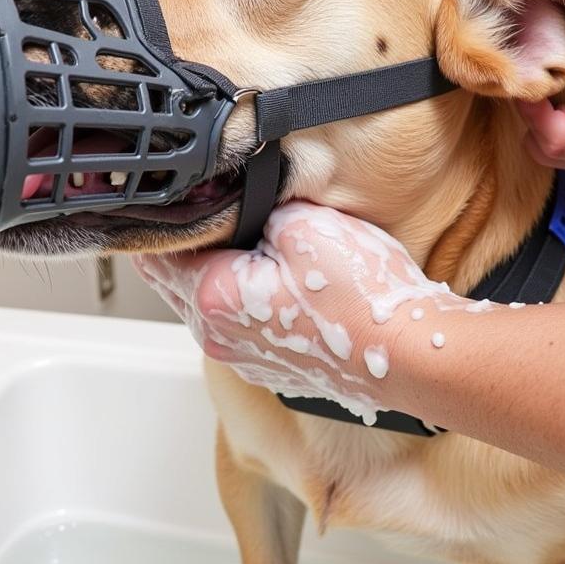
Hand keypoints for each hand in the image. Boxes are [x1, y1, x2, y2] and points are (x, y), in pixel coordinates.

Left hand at [134, 201, 470, 424]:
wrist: (407, 354)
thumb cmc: (361, 297)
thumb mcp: (302, 223)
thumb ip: (253, 209)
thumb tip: (236, 207)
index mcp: (213, 297)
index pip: (157, 252)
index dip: (165, 219)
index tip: (174, 197)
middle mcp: (216, 336)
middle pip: (172, 282)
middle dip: (181, 246)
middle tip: (199, 212)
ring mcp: (241, 357)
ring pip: (201, 306)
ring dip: (209, 275)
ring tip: (235, 243)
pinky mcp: (266, 367)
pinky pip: (233, 327)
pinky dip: (237, 302)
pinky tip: (265, 282)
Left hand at [518, 81, 564, 187]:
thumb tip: (536, 71)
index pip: (558, 140)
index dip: (534, 114)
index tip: (525, 89)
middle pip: (543, 150)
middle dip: (535, 118)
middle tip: (548, 88)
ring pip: (542, 154)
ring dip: (542, 125)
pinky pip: (552, 156)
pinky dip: (550, 132)